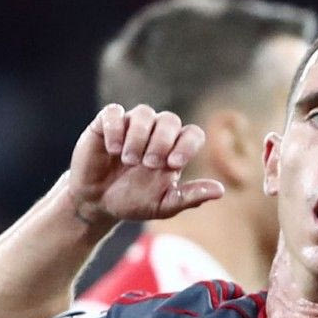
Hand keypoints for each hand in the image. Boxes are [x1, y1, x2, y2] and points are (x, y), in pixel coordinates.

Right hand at [67, 103, 224, 226]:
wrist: (97, 203)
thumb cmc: (134, 201)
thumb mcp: (163, 205)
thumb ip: (190, 197)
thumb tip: (220, 191)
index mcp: (174, 150)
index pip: (192, 134)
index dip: (187, 145)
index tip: (174, 164)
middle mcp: (155, 133)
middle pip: (170, 120)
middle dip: (162, 141)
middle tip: (149, 164)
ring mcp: (131, 126)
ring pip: (144, 113)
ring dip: (139, 136)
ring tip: (130, 160)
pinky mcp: (106, 124)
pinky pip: (114, 113)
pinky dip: (116, 128)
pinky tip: (113, 149)